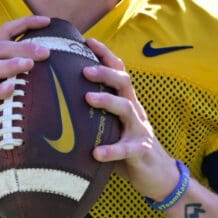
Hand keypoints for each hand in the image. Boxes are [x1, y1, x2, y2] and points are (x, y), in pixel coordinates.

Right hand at [0, 15, 50, 151]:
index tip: (47, 21)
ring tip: (30, 65)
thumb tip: (48, 75)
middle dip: (24, 46)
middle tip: (46, 52)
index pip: (5, 32)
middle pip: (1, 48)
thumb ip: (11, 77)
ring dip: (12, 65)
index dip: (25, 23)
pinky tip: (10, 90)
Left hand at [83, 37, 179, 201]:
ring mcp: (139, 130)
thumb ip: (95, 117)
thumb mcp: (112, 128)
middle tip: (84, 70)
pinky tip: (97, 153)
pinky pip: (126, 149)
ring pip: (126, 108)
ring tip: (87, 98)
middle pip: (124, 83)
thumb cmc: (128, 149)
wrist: (159, 177)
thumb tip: (58, 108)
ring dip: (107, 101)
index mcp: (127, 103)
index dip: (106, 55)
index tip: (88, 40)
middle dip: (105, 73)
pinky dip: (112, 150)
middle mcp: (134, 111)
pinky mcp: (141, 151)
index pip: (118, 72)